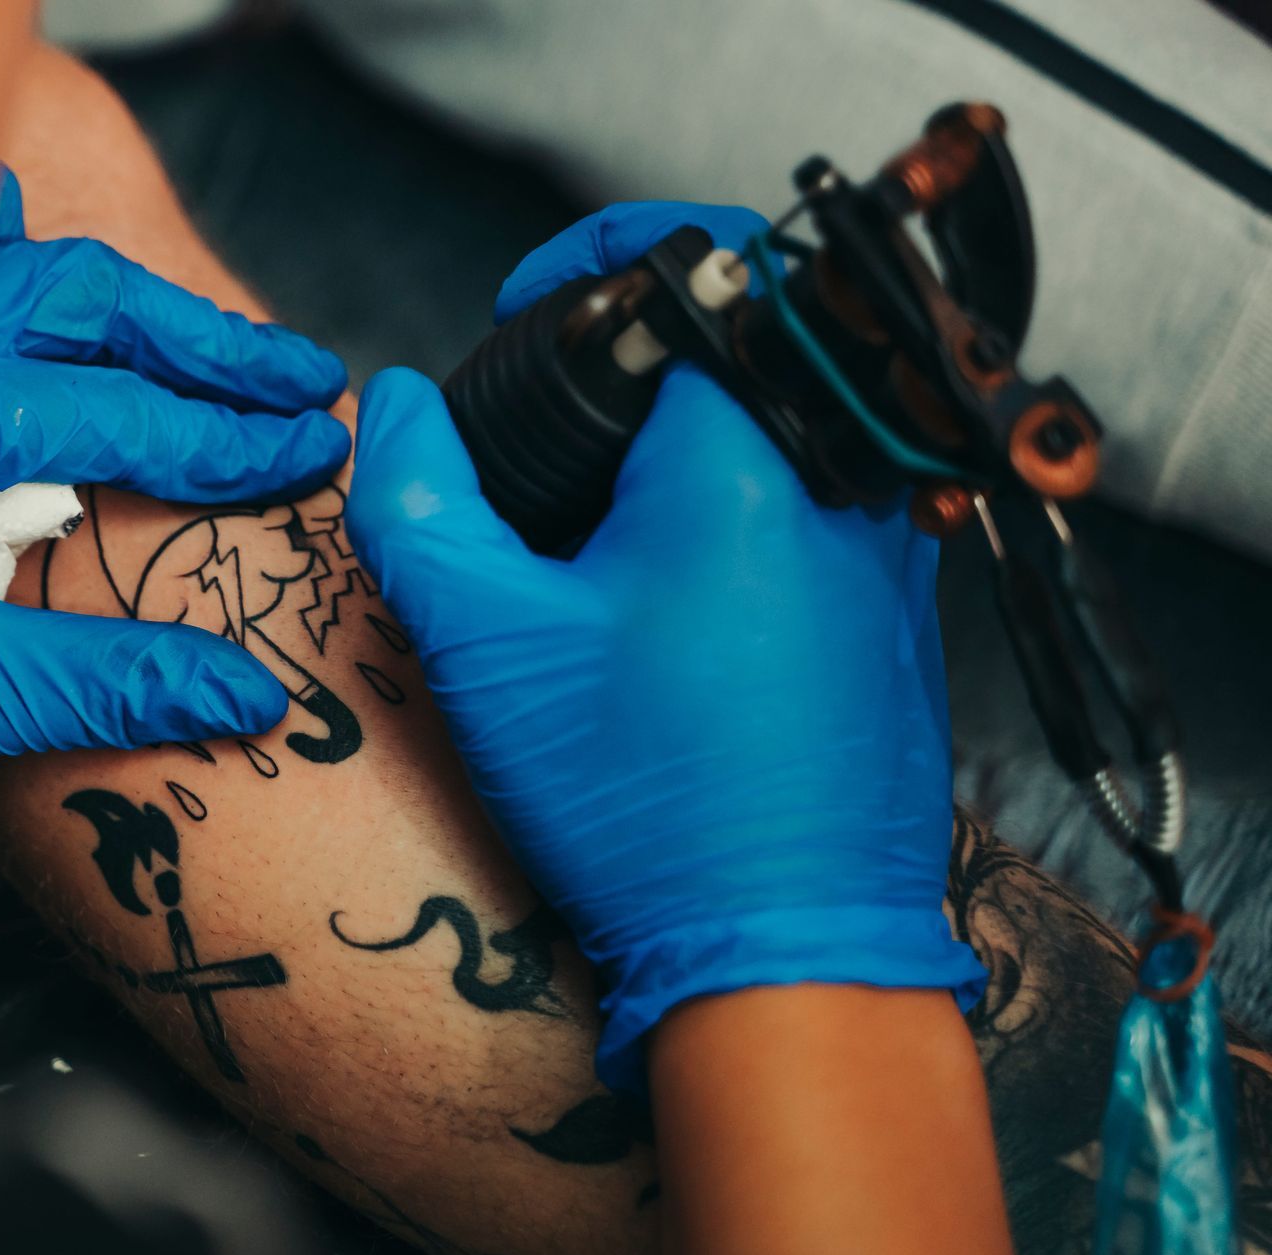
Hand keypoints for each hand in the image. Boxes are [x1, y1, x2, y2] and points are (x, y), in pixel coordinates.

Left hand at [0, 171, 349, 841]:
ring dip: (127, 300)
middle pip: (95, 301)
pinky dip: (12, 259)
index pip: (130, 415)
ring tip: (211, 340)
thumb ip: (108, 686)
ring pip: (20, 257)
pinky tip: (41, 286)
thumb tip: (249, 696)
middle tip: (302, 377)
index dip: (235, 441)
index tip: (311, 452)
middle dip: (212, 345)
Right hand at [345, 202, 983, 1090]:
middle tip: (547, 430)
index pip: (692, 259)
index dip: (590, 260)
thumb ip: (419, 499)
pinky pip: (819, 506)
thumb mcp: (488, 644)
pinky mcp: (902, 616)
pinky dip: (739, 512)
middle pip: (736, 341)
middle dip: (629, 362)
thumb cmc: (645, 802)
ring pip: (782, 425)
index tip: (525, 308)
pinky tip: (672, 605)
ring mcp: (893, 550)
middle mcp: (848, 480)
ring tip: (600, 529)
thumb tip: (392, 405)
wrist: (785, 955)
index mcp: (751, 452)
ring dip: (686, 442)